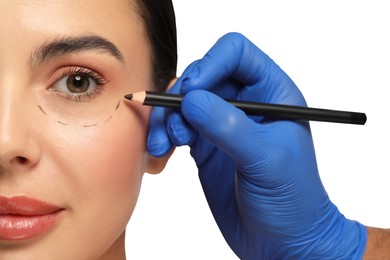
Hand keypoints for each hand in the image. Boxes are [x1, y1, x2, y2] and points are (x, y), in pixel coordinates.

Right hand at [148, 33, 366, 258]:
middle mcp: (244, 103)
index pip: (236, 54)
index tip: (193, 92)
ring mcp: (222, 124)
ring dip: (166, 118)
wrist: (283, 240)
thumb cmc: (293, 199)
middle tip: (176, 125)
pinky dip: (163, 134)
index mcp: (271, 93)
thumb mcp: (267, 160)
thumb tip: (192, 100)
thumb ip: (229, 127)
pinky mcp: (205, 145)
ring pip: (183, 102)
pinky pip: (176, 127)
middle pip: (202, 75)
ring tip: (163, 144)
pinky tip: (161, 151)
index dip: (210, 64)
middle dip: (181, 96)